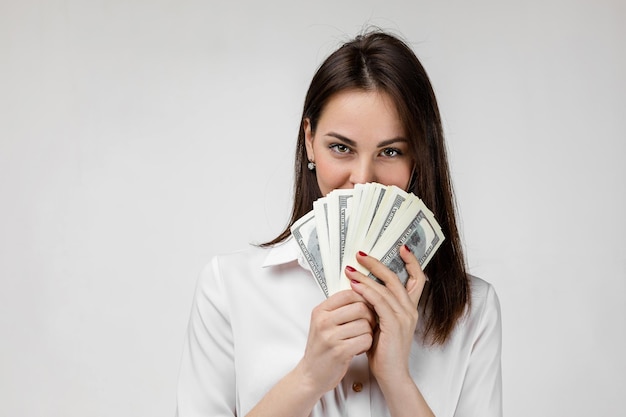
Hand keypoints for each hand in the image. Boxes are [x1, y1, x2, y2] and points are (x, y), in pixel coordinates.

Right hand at [296, 290, 375, 394]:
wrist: (311, 374)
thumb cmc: (321, 348)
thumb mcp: (323, 323)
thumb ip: (338, 308)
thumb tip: (362, 294)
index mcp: (320, 311)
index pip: (348, 294)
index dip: (362, 298)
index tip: (366, 306)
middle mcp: (323, 322)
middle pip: (360, 307)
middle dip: (370, 316)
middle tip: (367, 324)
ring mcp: (331, 337)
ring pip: (365, 324)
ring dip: (368, 333)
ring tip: (360, 338)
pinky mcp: (340, 352)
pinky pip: (365, 340)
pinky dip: (367, 344)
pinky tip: (359, 348)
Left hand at [344, 245, 426, 389]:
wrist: (391, 375)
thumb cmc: (384, 351)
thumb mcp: (381, 323)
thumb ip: (378, 306)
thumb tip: (362, 288)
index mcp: (409, 308)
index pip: (418, 279)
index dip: (412, 262)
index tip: (402, 247)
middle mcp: (410, 310)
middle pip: (396, 278)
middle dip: (377, 264)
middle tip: (360, 255)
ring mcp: (404, 317)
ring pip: (385, 288)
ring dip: (366, 277)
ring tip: (350, 270)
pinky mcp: (394, 325)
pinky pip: (380, 302)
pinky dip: (367, 292)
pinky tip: (355, 286)